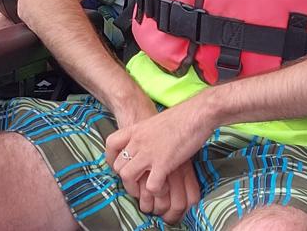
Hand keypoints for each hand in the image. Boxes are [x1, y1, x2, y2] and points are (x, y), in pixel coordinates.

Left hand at [106, 100, 211, 220]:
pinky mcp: (163, 163)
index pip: (110, 144)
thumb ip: (147, 134)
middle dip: (126, 180)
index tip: (119, 167)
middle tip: (137, 186)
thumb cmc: (182, 117)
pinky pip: (151, 185)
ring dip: (136, 189)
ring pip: (127, 176)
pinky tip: (164, 188)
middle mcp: (137, 142)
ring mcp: (148, 153)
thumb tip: (149, 143)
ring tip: (147, 192)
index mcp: (135, 130)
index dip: (111, 158)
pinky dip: (156, 191)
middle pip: (118, 165)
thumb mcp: (155, 123)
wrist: (196, 114)